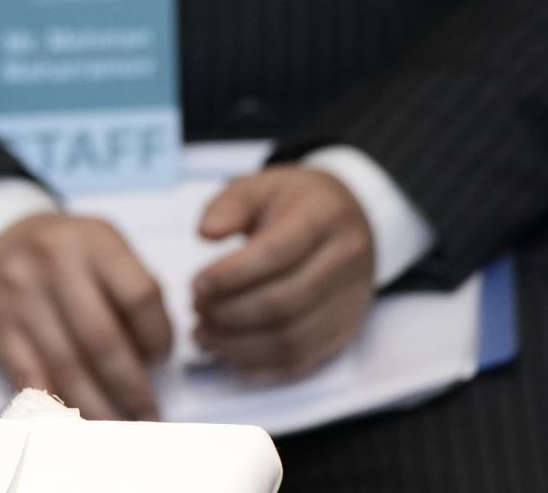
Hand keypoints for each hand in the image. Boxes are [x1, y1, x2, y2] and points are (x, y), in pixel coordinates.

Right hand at [0, 211, 171, 419]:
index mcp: (93, 241)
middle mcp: (53, 263)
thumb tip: (151, 361)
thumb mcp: (103, 246)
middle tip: (151, 418)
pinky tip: (77, 424)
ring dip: (99, 409)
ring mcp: (20, 294)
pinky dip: (54, 408)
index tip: (162, 361)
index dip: (159, 338)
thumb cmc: (65, 252)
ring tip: (121, 429)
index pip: (140, 297)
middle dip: (132, 389)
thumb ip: (132, 291)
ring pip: (67, 367)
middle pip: (103, 340)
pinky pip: (30, 377)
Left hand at [192, 165, 375, 378]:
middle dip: (230, 312)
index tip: (196, 284)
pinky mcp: (346, 329)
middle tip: (195, 309)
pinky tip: (228, 351)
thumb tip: (205, 233)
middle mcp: (345, 261)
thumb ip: (230, 204)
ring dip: (239, 344)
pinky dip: (260, 363)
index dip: (231, 274)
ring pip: (293, 337)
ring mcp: (350, 300)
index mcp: (324, 217)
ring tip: (203, 333)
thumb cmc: (295, 202)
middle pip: (284, 302)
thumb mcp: (262, 185)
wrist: (352, 218)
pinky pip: (303, 357)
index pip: (276, 254)